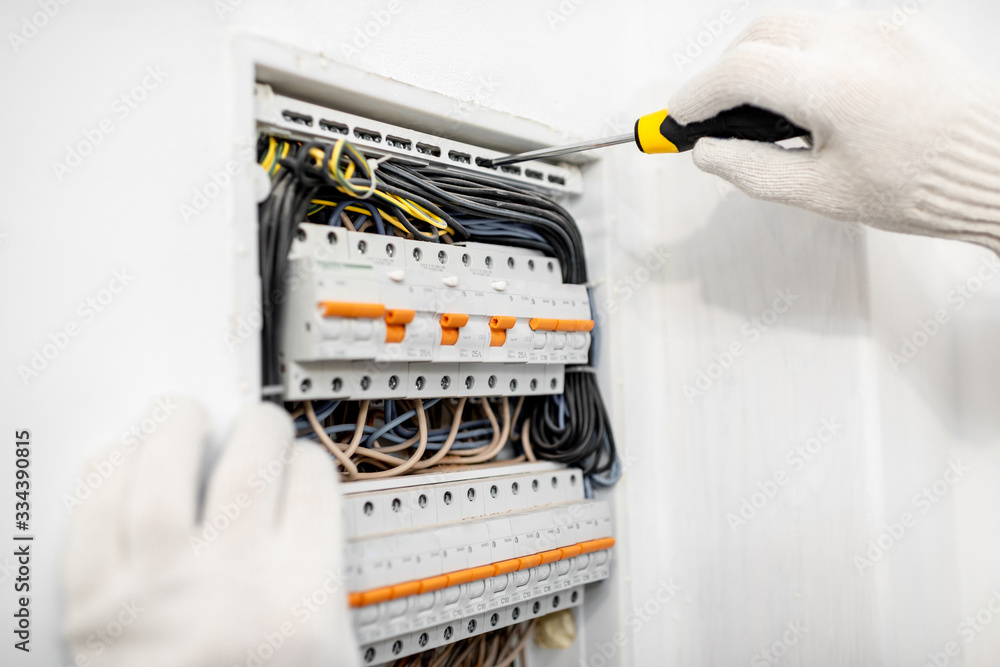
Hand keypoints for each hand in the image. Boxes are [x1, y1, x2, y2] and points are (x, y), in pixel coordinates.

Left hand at [62, 397, 358, 666]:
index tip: (300, 458)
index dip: (308, 457)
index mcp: (297, 598)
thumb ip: (323, 585)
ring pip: (163, 474)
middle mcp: (229, 582)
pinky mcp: (94, 607)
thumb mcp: (325, 656)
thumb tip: (307, 515)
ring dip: (174, 428)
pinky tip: (119, 455)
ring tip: (182, 412)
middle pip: (248, 465)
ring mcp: (155, 590)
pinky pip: (94, 518)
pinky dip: (105, 475)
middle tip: (255, 424)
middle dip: (257, 427)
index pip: (312, 485)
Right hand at [670, 10, 999, 252]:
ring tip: (766, 109)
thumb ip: (752, 170)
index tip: (681, 117)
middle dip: (727, 71)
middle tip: (717, 113)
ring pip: (794, 24)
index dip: (697, 94)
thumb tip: (709, 152)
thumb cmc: (922, 186)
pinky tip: (811, 93)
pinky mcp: (901, 27)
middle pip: (761, 33)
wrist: (992, 170)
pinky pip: (833, 27)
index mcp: (837, 88)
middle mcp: (860, 44)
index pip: (740, 70)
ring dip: (763, 58)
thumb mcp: (821, 193)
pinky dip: (804, 53)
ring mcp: (884, 29)